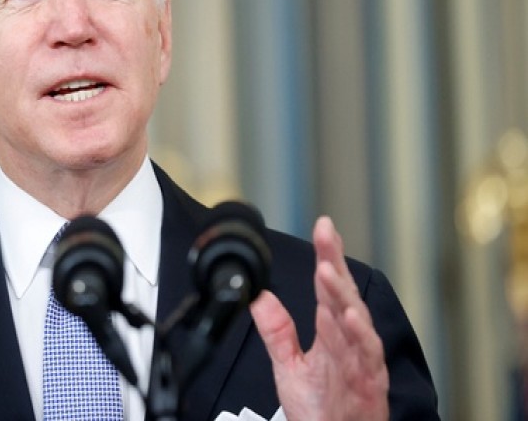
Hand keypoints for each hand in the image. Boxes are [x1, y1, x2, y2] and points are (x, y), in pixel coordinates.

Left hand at [250, 217, 388, 420]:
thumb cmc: (320, 410)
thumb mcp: (289, 366)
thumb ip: (276, 331)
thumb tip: (259, 296)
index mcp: (333, 334)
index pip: (329, 287)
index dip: (326, 255)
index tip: (322, 226)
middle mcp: (350, 342)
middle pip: (343, 295)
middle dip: (335, 263)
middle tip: (326, 234)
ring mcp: (361, 361)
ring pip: (355, 321)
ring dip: (342, 295)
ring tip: (327, 270)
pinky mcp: (369, 383)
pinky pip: (366, 356)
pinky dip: (359, 336)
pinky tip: (349, 317)